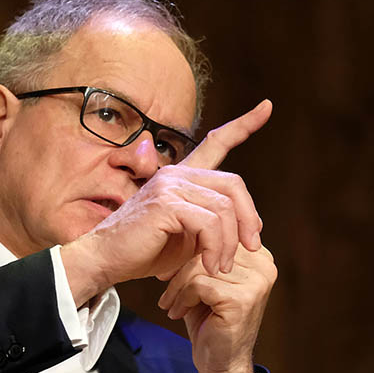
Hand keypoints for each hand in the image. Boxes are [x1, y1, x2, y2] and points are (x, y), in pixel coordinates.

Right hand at [61, 101, 271, 305]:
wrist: (106, 260)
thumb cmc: (146, 250)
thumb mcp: (188, 235)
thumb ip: (212, 223)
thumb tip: (248, 228)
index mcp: (183, 176)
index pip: (217, 143)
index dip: (244, 124)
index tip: (267, 106)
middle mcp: (177, 172)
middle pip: (234, 185)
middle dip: (249, 219)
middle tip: (251, 247)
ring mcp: (170, 184)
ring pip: (224, 209)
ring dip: (229, 243)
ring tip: (219, 265)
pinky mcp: (165, 202)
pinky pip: (209, 223)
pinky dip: (215, 248)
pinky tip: (209, 264)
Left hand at [157, 243, 276, 372]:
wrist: (221, 364)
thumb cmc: (211, 320)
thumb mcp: (209, 280)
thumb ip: (205, 252)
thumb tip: (181, 224)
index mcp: (259, 256)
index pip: (218, 234)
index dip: (190, 249)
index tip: (170, 270)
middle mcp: (264, 266)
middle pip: (208, 248)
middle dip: (180, 268)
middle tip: (166, 288)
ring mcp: (256, 282)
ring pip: (199, 265)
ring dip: (177, 286)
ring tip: (170, 303)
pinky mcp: (241, 299)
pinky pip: (198, 284)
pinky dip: (181, 298)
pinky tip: (178, 313)